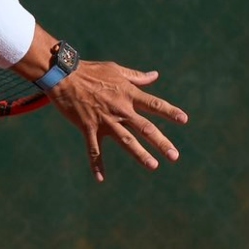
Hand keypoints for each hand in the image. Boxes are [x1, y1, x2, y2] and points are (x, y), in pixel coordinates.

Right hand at [47, 62, 187, 182]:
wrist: (63, 75)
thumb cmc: (90, 70)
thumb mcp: (116, 70)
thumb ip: (137, 77)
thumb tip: (155, 75)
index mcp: (128, 94)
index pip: (154, 104)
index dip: (170, 112)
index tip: (184, 120)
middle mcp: (120, 109)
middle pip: (145, 128)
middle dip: (161, 142)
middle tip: (174, 156)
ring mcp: (105, 120)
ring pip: (126, 141)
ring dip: (140, 154)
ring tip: (153, 166)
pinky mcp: (88, 127)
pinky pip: (93, 149)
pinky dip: (96, 164)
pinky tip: (100, 178)